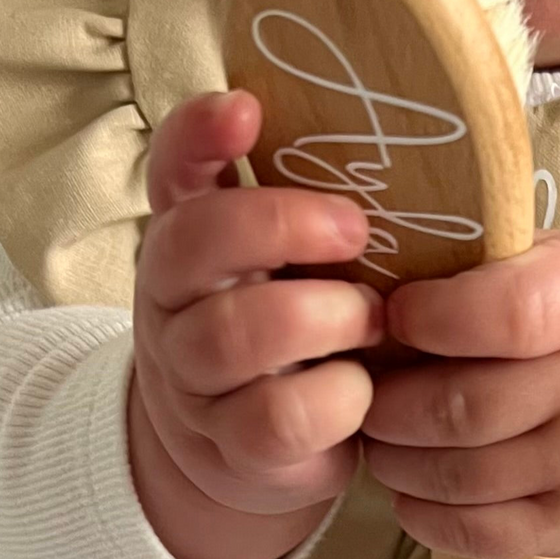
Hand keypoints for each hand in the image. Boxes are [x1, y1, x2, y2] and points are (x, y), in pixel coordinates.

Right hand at [133, 89, 385, 519]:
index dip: (198, 135)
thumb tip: (388, 124)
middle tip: (358, 232)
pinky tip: (361, 388)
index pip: (170, 169)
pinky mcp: (233, 444)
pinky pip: (281, 416)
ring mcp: (193, 379)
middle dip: (284, 227)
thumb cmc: (288, 326)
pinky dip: (338, 397)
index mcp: (186, 237)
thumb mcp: (283, 259)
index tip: (247, 109)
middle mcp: (172, 302)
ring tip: (372, 317)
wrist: (244, 449)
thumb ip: (303, 198)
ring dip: (325, 315)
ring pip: (236, 334)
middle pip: (192, 245)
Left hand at [359, 233, 559, 558]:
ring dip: (393, 459)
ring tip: (380, 436)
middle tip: (363, 392)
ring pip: (454, 476)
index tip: (396, 314)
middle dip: (385, 403)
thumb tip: (371, 286)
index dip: (431, 316)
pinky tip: (408, 487)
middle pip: (457, 408)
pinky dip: (420, 512)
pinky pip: (475, 533)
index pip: (505, 313)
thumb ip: (483, 266)